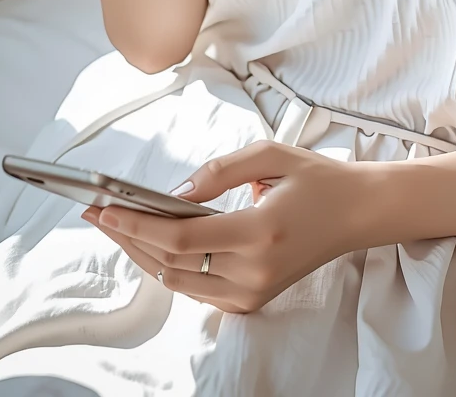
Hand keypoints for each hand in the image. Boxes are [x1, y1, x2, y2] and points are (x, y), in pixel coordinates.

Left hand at [80, 141, 378, 313]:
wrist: (358, 214)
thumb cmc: (318, 179)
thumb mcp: (271, 155)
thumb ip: (219, 172)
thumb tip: (174, 196)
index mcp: (259, 234)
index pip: (180, 238)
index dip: (136, 224)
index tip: (103, 207)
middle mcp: (253, 272)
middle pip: (169, 263)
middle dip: (128, 237)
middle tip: (98, 212)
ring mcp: (252, 293)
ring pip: (177, 281)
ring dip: (143, 253)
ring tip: (118, 224)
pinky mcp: (252, 300)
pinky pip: (196, 288)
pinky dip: (169, 266)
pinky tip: (153, 241)